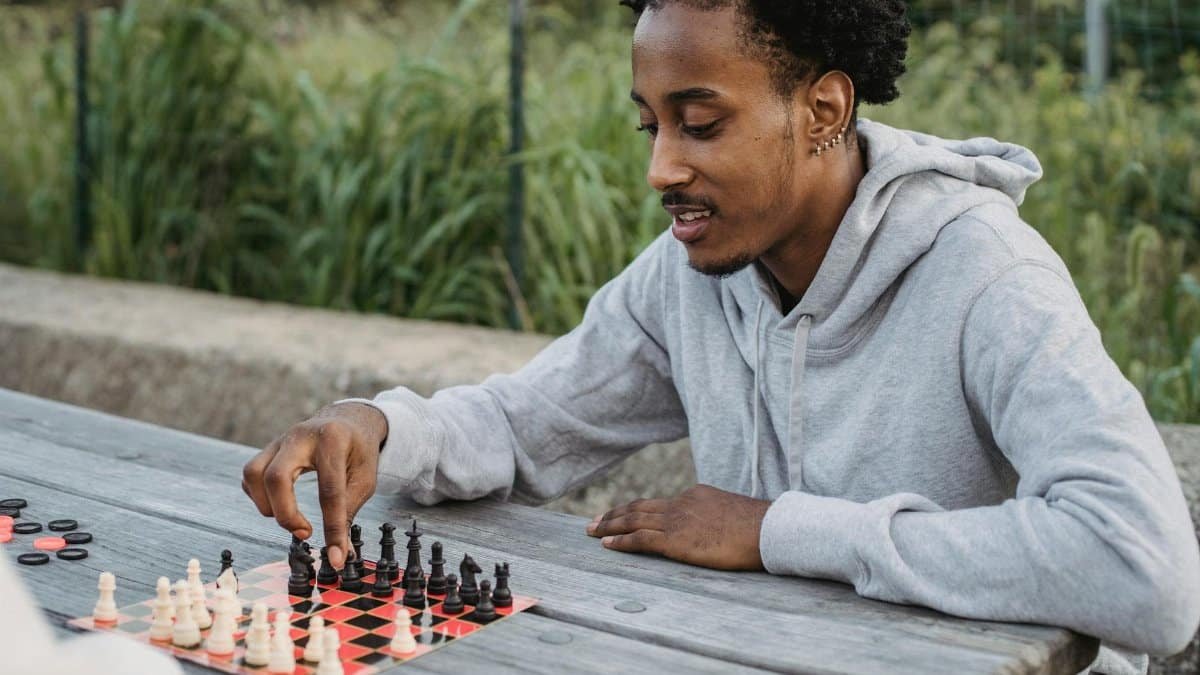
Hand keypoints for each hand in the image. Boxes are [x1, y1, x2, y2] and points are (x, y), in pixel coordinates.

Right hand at [242, 402, 387, 568]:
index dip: (332, 529)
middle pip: (276, 477)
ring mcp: (280, 440)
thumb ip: (349, 510)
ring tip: (292, 518)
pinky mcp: (268, 448)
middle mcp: (301, 436)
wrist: (347, 419)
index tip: (336, 556)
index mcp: (333, 441)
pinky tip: (280, 504)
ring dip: (267, 506)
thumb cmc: (358, 451)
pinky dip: (259, 496)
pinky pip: (250, 476)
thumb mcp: (366, 478)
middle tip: (305, 533)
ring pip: (254, 473)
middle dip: (286, 514)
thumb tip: (338, 552)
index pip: (329, 491)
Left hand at [585, 484, 771, 570]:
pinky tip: (607, 545)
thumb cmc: (759, 527)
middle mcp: (681, 504)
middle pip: (639, 507)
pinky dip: (620, 542)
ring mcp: (678, 521)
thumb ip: (716, 518)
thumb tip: (714, 529)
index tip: (622, 515)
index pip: (659, 503)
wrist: (767, 529)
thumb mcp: (732, 515)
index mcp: (695, 496)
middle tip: (594, 521)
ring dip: (609, 526)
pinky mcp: (676, 540)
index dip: (637, 509)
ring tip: (591, 532)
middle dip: (614, 514)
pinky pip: (640, 539)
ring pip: (633, 520)